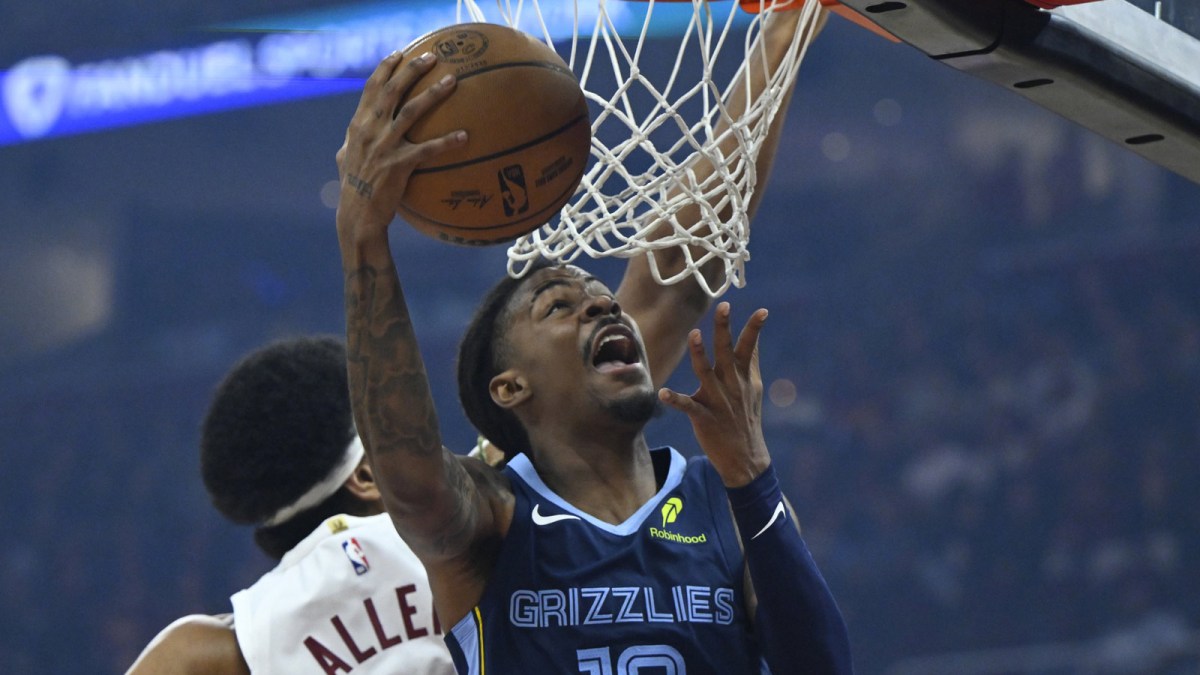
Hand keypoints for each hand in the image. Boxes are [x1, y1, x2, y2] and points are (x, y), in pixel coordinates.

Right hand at [335, 50, 467, 242]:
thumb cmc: (353, 187)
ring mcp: (384, 146)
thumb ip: (352, 139)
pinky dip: (447, 142)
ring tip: (452, 81)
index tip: (399, 52)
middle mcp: (370, 130)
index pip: (372, 88)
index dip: (385, 68)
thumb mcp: (345, 157)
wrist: (357, 214)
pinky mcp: (399, 165)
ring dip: (433, 94)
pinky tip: (465, 136)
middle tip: (432, 56)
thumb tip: (354, 130)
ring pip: (412, 112)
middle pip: (392, 90)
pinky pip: (428, 150)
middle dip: (412, 70)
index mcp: (358, 125)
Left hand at [658, 302, 770, 486]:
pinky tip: (662, 393)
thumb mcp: (754, 390)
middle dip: (725, 329)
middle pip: (727, 352)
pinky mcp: (704, 418)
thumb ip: (751, 364)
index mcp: (743, 378)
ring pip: (707, 373)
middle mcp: (731, 386)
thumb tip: (753, 340)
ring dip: (700, 353)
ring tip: (694, 335)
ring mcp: (718, 402)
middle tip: (724, 306)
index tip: (763, 310)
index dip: (755, 329)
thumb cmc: (746, 419)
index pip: (749, 348)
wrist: (745, 458)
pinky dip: (675, 400)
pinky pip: (687, 406)